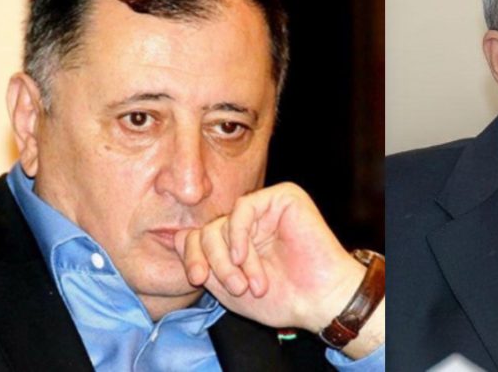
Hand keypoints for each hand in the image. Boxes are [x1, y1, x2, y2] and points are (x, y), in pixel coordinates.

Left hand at [174, 183, 374, 345]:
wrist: (320, 300)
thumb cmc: (283, 298)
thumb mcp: (228, 286)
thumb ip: (204, 263)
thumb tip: (177, 237)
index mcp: (240, 239)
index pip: (198, 236)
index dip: (192, 256)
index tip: (198, 279)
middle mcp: (252, 220)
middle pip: (207, 230)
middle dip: (214, 261)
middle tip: (234, 286)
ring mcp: (267, 207)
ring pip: (223, 221)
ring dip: (230, 258)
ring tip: (250, 282)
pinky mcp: (284, 197)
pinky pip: (243, 207)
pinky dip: (237, 234)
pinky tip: (244, 257)